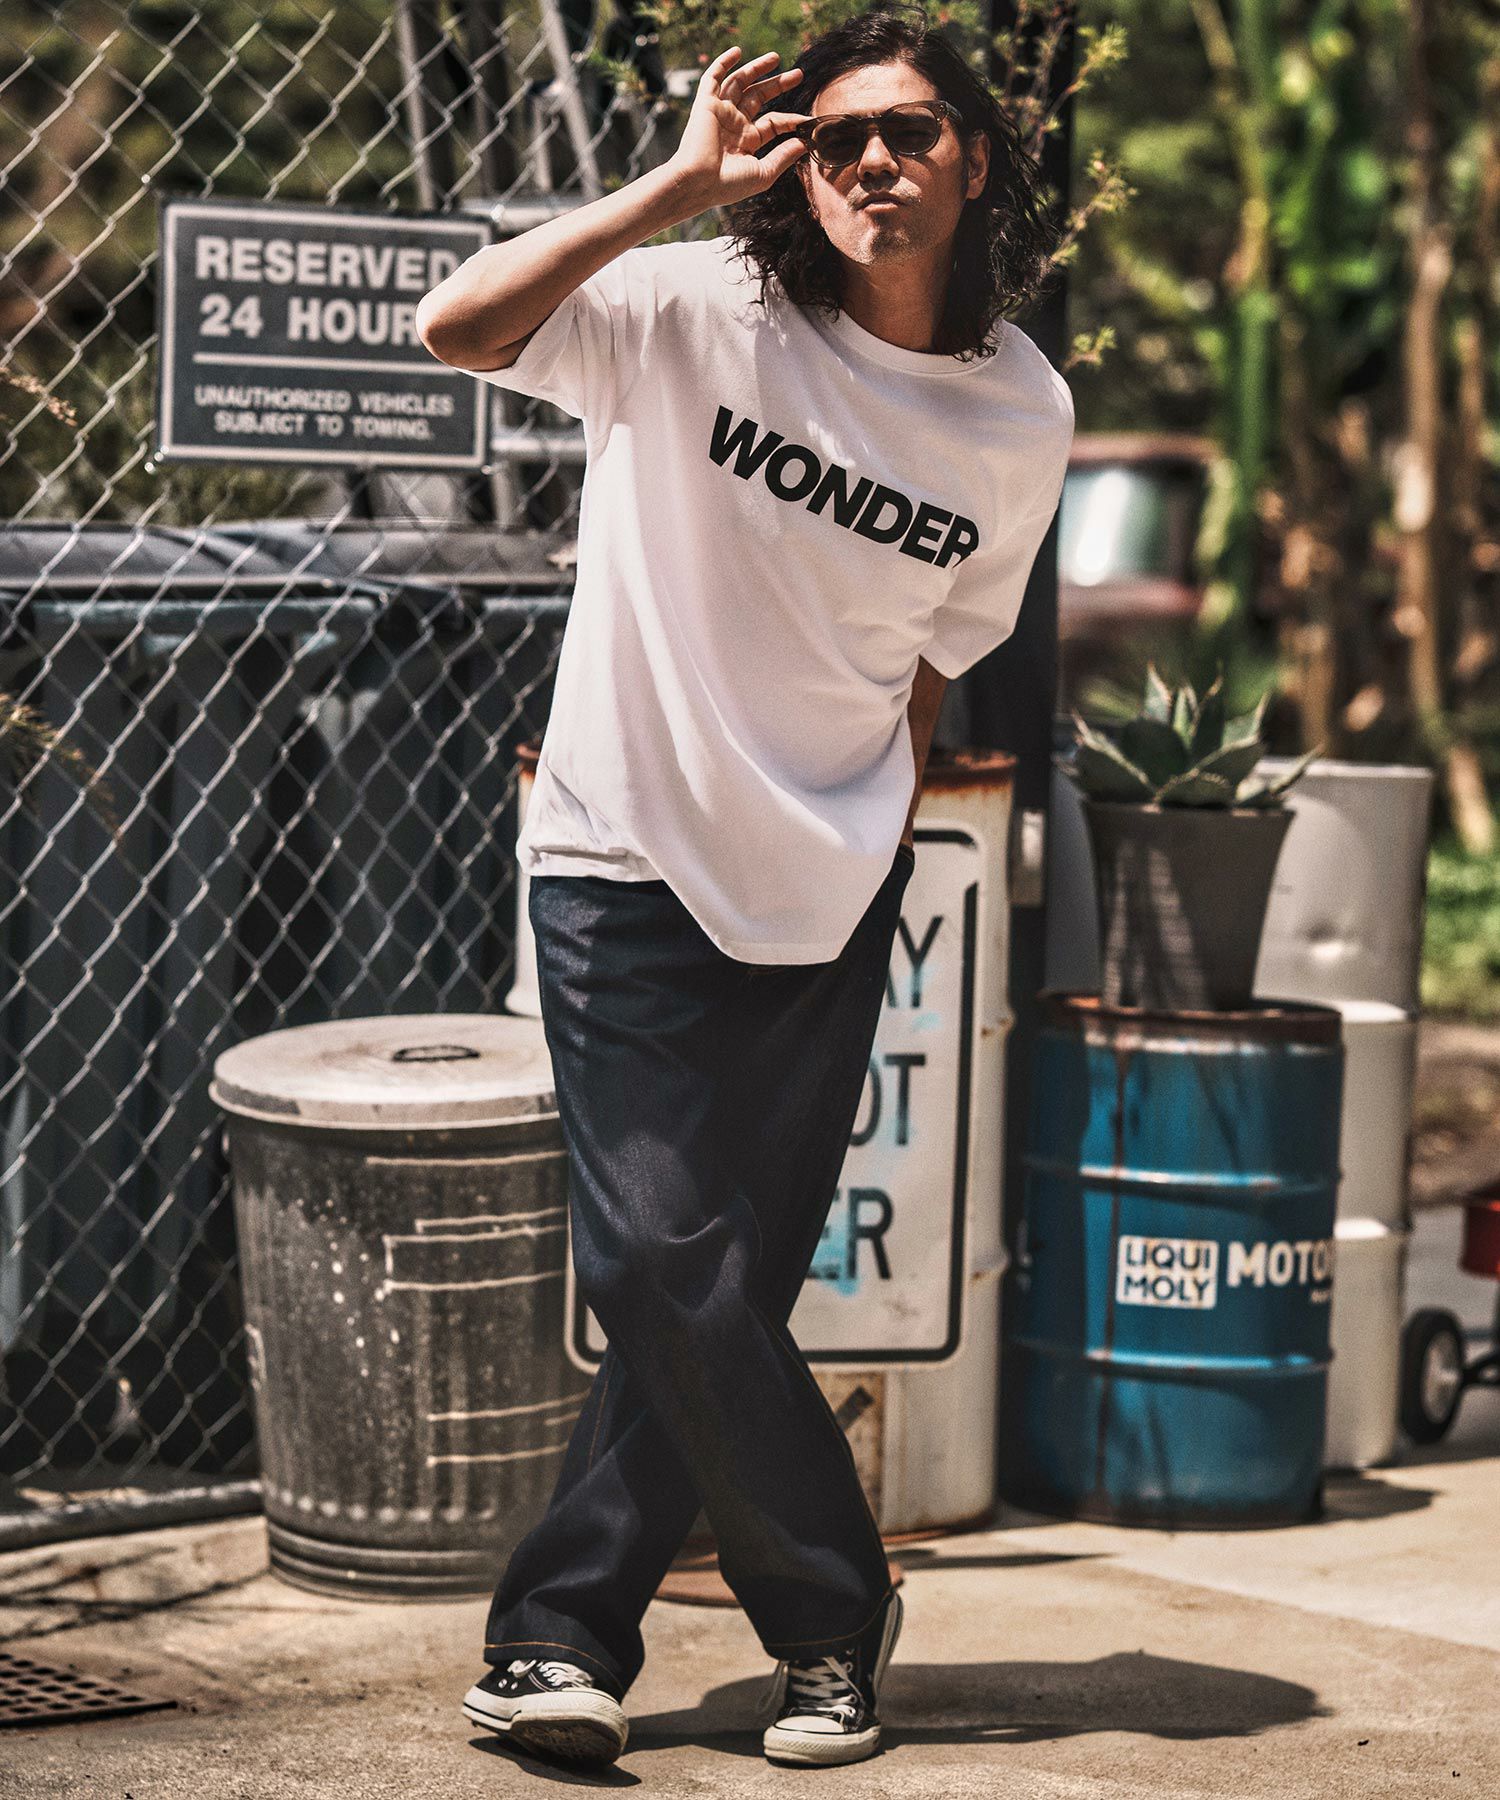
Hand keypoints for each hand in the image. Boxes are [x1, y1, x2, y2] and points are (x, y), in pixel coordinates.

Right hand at [666, 46, 811, 210]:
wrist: (698, 183)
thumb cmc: (728, 185)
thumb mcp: (763, 173)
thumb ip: (783, 157)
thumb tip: (804, 143)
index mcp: (747, 141)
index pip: (772, 123)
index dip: (791, 119)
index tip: (807, 119)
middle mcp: (734, 124)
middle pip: (759, 97)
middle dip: (778, 84)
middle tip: (798, 75)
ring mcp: (720, 112)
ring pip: (740, 83)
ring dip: (757, 69)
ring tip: (776, 58)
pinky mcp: (706, 104)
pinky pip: (713, 77)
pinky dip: (723, 63)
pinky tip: (737, 51)